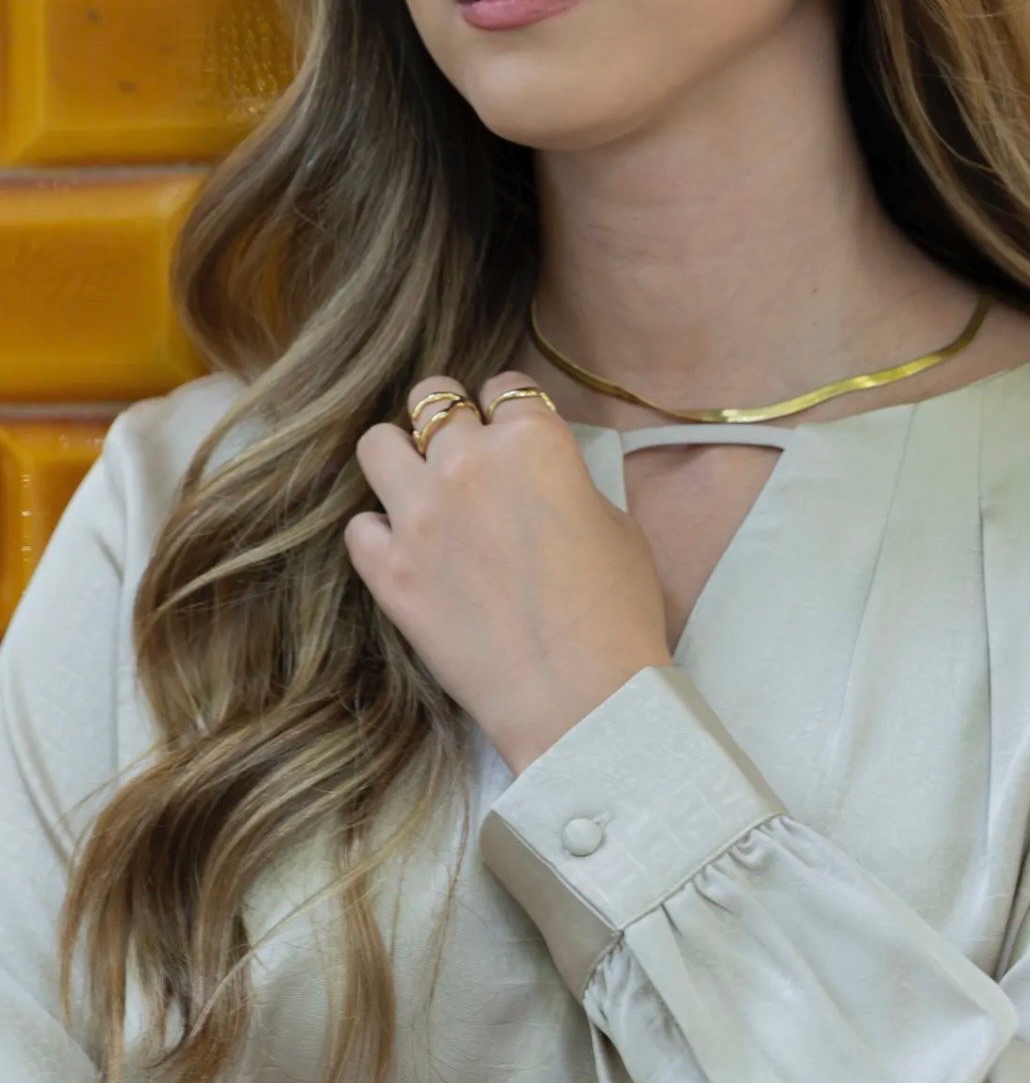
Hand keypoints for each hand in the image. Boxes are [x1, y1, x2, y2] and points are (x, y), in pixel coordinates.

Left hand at [346, 369, 673, 771]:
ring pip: (378, 445)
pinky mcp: (388, 572)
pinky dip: (379, 536)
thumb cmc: (617, 614)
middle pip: (433, 399)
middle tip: (462, 456)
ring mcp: (419, 515)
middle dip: (448, 420)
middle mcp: (466, 462)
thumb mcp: (616, 525)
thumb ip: (568, 483)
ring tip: (420, 492)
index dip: (509, 410)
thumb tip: (546, 484)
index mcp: (533, 441)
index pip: (504, 387)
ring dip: (399, 460)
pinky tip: (407, 555)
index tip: (510, 432)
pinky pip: (359, 527)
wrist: (581, 695)